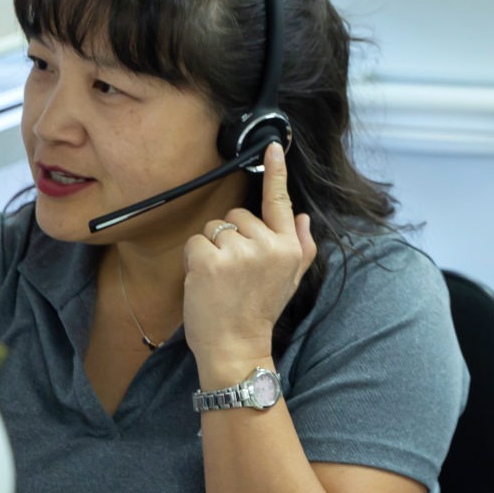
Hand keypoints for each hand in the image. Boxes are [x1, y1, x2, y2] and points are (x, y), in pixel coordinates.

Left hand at [183, 142, 315, 385]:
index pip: (281, 202)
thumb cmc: (260, 311)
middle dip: (230, 237)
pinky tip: (203, 280)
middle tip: (233, 271)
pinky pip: (195, 242)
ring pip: (214, 228)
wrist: (236, 346)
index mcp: (288, 247)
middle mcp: (268, 245)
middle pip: (237, 215)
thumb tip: (301, 217)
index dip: (276, 171)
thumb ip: (300, 246)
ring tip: (218, 279)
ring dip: (210, 249)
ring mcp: (239, 252)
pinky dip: (192, 260)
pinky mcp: (210, 260)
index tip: (273, 145)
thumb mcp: (290, 279)